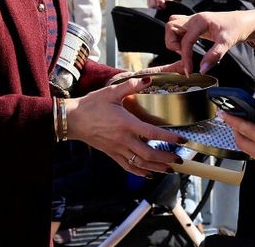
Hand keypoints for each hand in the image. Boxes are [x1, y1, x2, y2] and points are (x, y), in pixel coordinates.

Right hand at [65, 79, 184, 176]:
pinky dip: (140, 172)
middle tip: (179, 160)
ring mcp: (117, 149)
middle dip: (166, 159)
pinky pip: (127, 166)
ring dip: (156, 168)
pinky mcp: (111, 154)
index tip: (182, 140)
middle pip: (149, 154)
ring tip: (169, 169)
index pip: (152, 133)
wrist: (72, 119)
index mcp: (126, 123)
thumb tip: (148, 80)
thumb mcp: (111, 92)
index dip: (169, 138)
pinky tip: (149, 174)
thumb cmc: (91, 105)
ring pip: (140, 164)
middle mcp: (123, 139)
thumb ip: (131, 86)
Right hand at [164, 10, 254, 74]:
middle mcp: (194, 18)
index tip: (188, 69)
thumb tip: (201, 70)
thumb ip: (213, 56)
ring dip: (174, 39)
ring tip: (185, 51)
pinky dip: (178, 37)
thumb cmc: (236, 29)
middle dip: (173, 43)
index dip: (185, 57)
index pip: (185, 40)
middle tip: (184, 54)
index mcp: (201, 21)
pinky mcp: (195, 24)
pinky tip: (188, 46)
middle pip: (171, 27)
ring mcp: (193, 20)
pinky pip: (179, 28)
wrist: (244, 21)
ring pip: (172, 25)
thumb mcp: (227, 43)